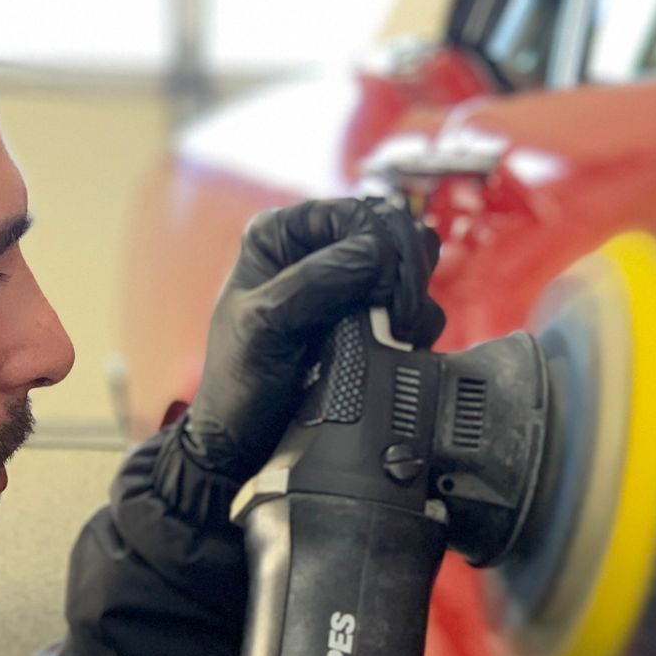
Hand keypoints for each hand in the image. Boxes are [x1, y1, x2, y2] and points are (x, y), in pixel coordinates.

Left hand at [179, 199, 443, 481]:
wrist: (246, 442)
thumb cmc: (238, 384)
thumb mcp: (266, 325)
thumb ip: (316, 282)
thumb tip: (375, 254)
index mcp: (282, 236)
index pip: (356, 212)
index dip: (382, 244)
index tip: (388, 289)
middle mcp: (316, 252)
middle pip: (391, 233)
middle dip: (405, 273)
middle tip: (401, 316)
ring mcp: (345, 286)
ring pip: (409, 267)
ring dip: (414, 299)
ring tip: (400, 333)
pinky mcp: (366, 321)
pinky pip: (411, 304)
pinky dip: (416, 322)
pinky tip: (400, 344)